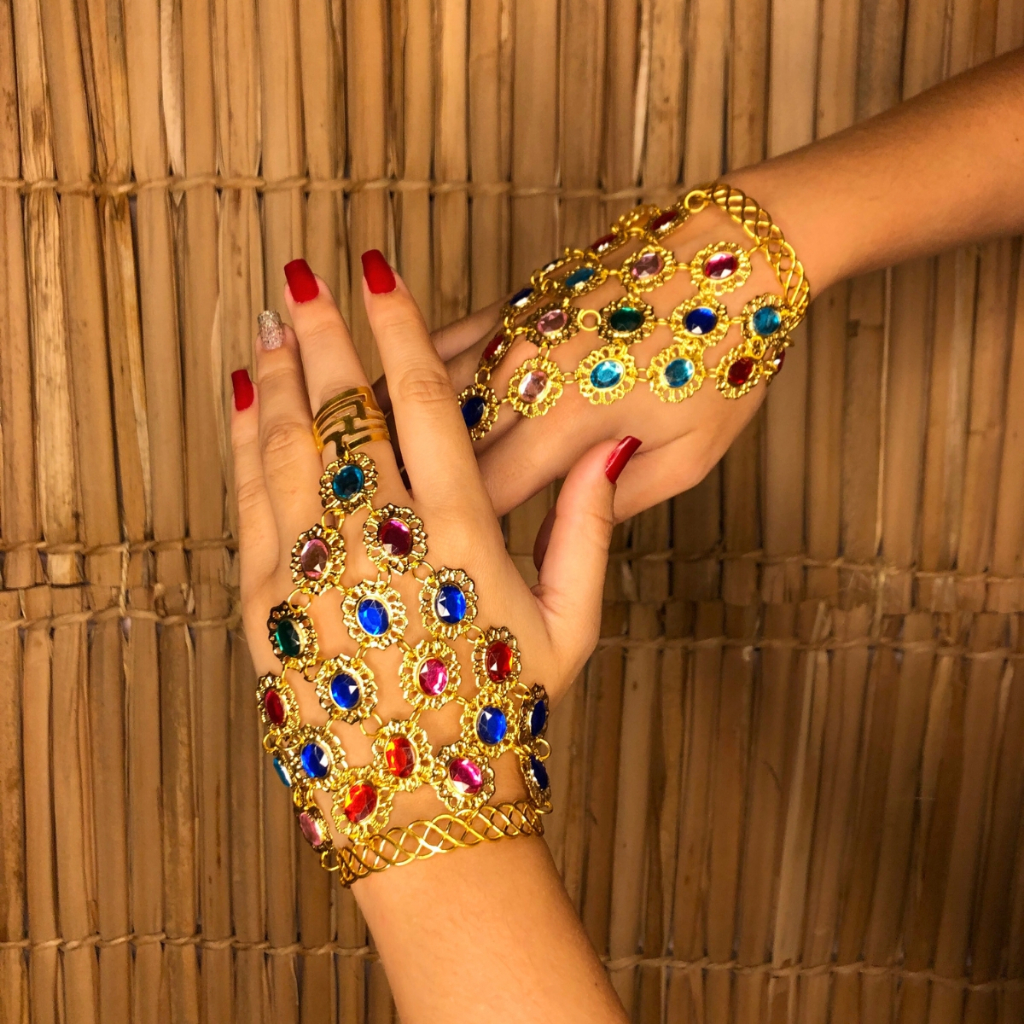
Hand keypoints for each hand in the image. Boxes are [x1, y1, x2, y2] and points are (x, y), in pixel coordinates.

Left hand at [229, 254, 633, 837]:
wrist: (423, 806)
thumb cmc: (506, 715)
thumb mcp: (571, 629)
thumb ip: (587, 533)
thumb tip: (605, 452)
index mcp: (460, 533)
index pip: (419, 399)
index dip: (393, 325)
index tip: (375, 269)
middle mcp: (381, 539)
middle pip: (342, 407)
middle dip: (321, 331)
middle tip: (300, 274)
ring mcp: (313, 570)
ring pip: (286, 445)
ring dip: (278, 375)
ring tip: (267, 323)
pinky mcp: (267, 606)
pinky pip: (248, 504)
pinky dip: (243, 444)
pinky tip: (245, 402)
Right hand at [374, 204, 783, 525]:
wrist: (740, 251)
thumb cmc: (726, 356)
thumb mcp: (690, 455)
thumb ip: (610, 506)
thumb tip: (542, 544)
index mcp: (569, 422)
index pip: (482, 497)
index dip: (457, 539)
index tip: (443, 565)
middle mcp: (524, 376)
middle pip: (440, 449)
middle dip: (413, 494)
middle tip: (385, 533)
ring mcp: (513, 333)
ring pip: (423, 393)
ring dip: (390, 435)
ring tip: (352, 472)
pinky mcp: (514, 302)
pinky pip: (441, 342)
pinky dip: (407, 374)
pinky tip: (373, 397)